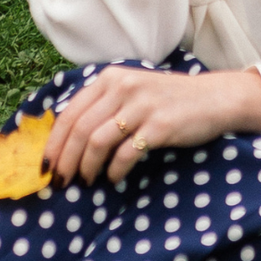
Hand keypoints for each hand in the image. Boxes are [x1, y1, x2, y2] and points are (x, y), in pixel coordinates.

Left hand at [43, 66, 260, 187]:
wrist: (214, 98)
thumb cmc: (168, 100)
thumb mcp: (132, 91)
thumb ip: (103, 106)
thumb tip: (67, 140)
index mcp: (110, 78)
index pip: (69, 113)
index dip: (54, 143)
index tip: (47, 166)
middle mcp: (122, 87)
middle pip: (79, 130)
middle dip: (66, 160)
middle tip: (61, 182)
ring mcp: (141, 106)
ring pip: (97, 142)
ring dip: (87, 167)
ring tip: (86, 182)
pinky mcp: (159, 126)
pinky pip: (126, 153)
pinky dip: (115, 170)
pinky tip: (113, 178)